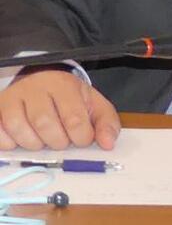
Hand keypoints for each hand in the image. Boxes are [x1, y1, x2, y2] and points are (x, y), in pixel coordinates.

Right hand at [0, 69, 121, 150]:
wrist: (41, 80)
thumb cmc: (69, 97)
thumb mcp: (94, 105)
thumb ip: (106, 124)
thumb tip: (108, 144)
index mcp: (63, 85)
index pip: (73, 118)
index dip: (81, 137)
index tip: (82, 138)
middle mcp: (35, 88)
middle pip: (44, 124)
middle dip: (57, 141)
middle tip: (61, 141)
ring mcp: (12, 97)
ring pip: (18, 127)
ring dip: (33, 143)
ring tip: (42, 140)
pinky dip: (8, 142)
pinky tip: (21, 140)